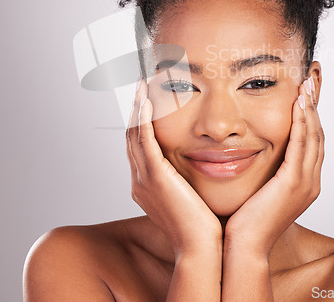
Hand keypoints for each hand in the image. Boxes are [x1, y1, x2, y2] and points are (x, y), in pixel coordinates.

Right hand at [126, 78, 222, 258]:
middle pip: (131, 135)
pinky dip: (143, 120)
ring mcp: (144, 179)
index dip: (140, 121)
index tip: (147, 99)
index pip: (139, 145)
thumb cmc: (201, 225)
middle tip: (140, 84)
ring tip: (141, 84)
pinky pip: (144, 142)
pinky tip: (146, 101)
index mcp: (146, 184)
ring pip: (134, 134)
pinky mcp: (155, 177)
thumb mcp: (189, 195)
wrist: (201, 249)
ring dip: (137, 107)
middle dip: (135, 109)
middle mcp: (139, 180)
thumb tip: (199, 163)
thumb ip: (186, 178)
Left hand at [223, 76, 324, 258]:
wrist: (244, 245)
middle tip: (313, 78)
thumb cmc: (246, 215)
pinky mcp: (294, 184)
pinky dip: (302, 123)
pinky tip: (299, 105)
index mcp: (304, 180)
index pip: (312, 139)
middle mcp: (311, 180)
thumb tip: (256, 146)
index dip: (311, 113)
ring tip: (307, 84)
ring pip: (314, 137)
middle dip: (315, 104)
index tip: (307, 90)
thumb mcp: (262, 186)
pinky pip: (302, 146)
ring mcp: (306, 183)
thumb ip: (267, 167)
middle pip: (318, 133)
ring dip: (310, 108)